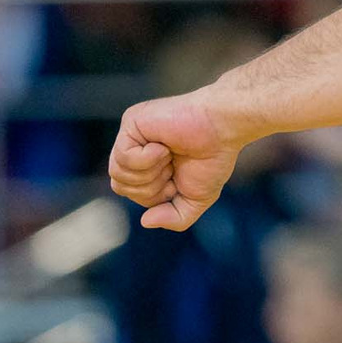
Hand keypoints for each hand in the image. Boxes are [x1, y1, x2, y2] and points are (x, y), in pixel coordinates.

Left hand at [108, 93, 245, 232]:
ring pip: (118, 173)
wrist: (224, 127)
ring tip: (168, 156)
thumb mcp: (195, 200)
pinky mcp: (131, 121)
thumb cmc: (212, 158)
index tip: (176, 178)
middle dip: (150, 187)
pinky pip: (123, 157)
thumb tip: (145, 221)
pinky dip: (146, 159)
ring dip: (150, 173)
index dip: (155, 195)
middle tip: (173, 166)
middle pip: (120, 186)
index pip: (131, 193)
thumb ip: (174, 218)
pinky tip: (163, 146)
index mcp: (144, 166)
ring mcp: (131, 134)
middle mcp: (134, 149)